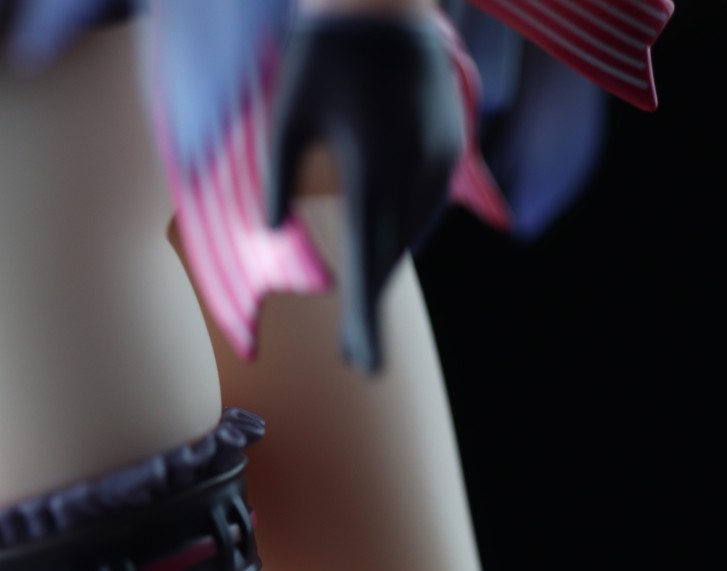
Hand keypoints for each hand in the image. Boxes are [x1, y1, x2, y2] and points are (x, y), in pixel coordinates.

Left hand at [268, 14, 462, 369]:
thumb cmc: (323, 49)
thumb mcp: (287, 111)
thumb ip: (278, 178)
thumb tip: (274, 235)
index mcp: (374, 166)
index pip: (370, 261)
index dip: (366, 319)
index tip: (361, 365)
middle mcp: (416, 171)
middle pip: (393, 260)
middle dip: (373, 313)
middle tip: (357, 364)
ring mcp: (440, 160)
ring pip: (411, 234)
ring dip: (386, 270)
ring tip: (363, 316)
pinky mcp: (452, 147)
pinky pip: (424, 206)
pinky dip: (401, 233)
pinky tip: (383, 252)